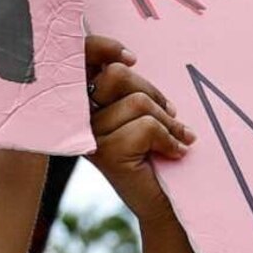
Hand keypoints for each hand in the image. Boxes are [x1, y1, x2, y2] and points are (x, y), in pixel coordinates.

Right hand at [84, 34, 191, 217]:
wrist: (164, 204)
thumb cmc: (156, 154)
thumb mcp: (139, 113)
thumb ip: (126, 89)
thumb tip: (125, 59)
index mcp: (82, 104)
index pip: (81, 61)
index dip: (102, 48)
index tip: (130, 57)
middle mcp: (77, 120)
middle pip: (116, 76)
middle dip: (153, 93)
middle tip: (171, 116)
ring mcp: (88, 137)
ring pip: (137, 103)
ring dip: (168, 123)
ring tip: (175, 139)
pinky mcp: (105, 154)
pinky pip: (147, 127)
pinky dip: (170, 139)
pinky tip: (174, 153)